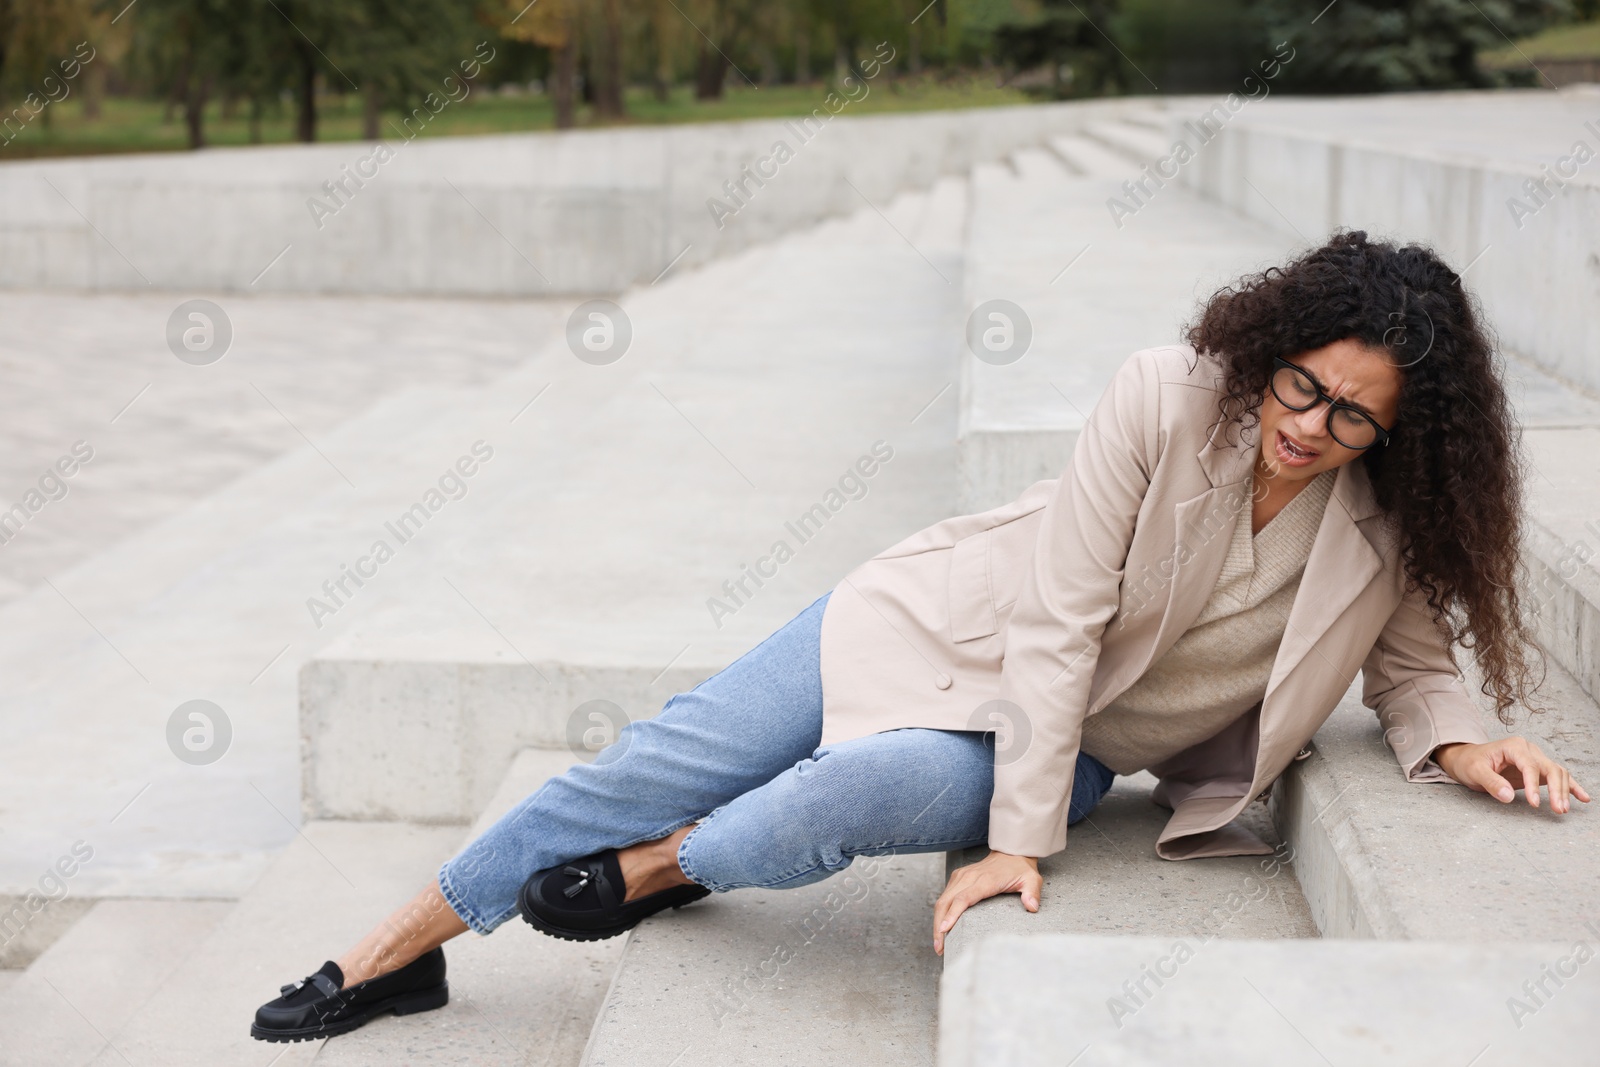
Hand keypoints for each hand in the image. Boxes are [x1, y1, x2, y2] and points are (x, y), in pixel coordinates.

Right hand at [932, 850, 1041, 955]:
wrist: (1010, 853)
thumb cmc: (1020, 870)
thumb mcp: (1032, 880)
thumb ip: (1032, 893)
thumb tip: (1031, 907)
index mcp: (985, 880)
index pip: (963, 899)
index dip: (952, 915)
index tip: (944, 931)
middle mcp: (968, 877)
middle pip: (946, 902)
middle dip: (940, 925)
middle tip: (939, 948)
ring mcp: (961, 876)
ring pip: (942, 900)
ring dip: (938, 921)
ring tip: (938, 944)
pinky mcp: (958, 878)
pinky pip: (945, 896)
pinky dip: (941, 913)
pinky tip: (942, 928)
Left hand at [1433, 737, 1590, 813]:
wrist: (1466, 759)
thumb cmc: (1469, 762)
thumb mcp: (1474, 771)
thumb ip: (1490, 782)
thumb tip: (1508, 796)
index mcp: (1513, 746)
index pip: (1530, 765)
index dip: (1534, 786)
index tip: (1535, 804)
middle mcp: (1528, 749)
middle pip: (1550, 768)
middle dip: (1556, 789)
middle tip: (1557, 809)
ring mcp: (1535, 758)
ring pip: (1557, 773)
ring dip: (1563, 791)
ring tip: (1562, 810)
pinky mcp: (1537, 770)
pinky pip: (1558, 776)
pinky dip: (1571, 787)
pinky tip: (1583, 798)